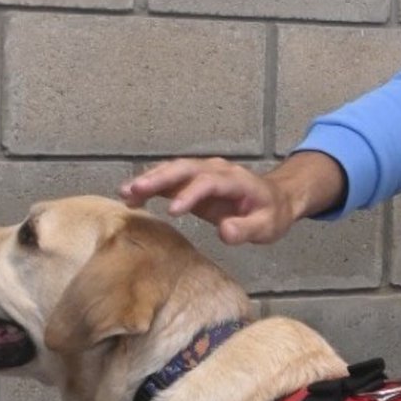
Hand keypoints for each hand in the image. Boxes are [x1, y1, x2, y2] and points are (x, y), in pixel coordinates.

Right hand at [120, 152, 343, 244]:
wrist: (275, 198)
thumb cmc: (271, 213)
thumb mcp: (267, 226)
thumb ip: (246, 229)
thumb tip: (225, 232)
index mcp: (236, 179)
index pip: (209, 182)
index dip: (190, 194)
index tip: (172, 212)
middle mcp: (216, 170)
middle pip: (184, 169)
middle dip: (158, 179)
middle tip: (134, 191)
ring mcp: (203, 173)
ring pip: (173, 170)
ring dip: (149, 180)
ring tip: (125, 194)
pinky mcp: (193, 182)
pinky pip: (170, 180)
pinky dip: (151, 186)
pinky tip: (132, 199)